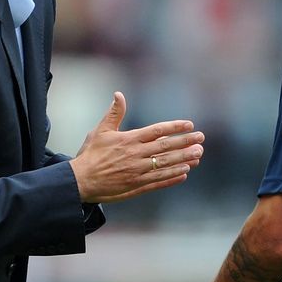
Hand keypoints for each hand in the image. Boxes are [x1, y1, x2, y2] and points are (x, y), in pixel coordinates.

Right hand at [70, 91, 203, 202]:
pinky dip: (172, 177)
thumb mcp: (101, 131)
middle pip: (166, 147)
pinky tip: (184, 173)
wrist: (81, 181)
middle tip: (201, 139)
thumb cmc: (90, 154)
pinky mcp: (137, 186)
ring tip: (198, 155)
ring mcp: (138, 172)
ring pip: (166, 165)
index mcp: (129, 140)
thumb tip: (119, 94)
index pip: (157, 130)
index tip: (189, 124)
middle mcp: (137, 155)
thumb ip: (114, 113)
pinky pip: (159, 181)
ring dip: (184, 160)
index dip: (175, 127)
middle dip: (185, 142)